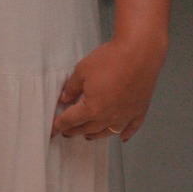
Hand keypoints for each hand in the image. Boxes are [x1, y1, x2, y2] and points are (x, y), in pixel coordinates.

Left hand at [51, 35, 167, 142]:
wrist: (139, 53)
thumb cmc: (109, 60)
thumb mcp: (81, 72)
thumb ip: (71, 88)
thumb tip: (64, 99)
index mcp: (93, 109)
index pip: (71, 120)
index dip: (59, 125)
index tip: (52, 130)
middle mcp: (110, 117)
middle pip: (88, 128)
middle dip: (75, 130)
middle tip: (66, 132)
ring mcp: (126, 115)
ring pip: (108, 131)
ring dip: (96, 135)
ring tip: (87, 136)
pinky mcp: (140, 110)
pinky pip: (132, 128)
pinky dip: (126, 134)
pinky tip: (122, 138)